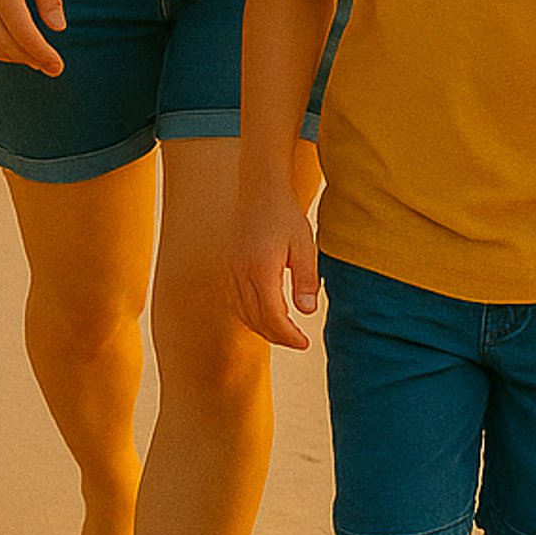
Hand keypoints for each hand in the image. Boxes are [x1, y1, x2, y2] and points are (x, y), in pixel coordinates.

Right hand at [230, 195, 320, 349]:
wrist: (260, 192)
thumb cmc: (286, 217)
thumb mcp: (305, 246)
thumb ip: (305, 279)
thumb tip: (306, 312)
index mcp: (261, 268)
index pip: (272, 316)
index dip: (288, 335)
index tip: (304, 343)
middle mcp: (241, 273)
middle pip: (256, 320)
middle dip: (277, 336)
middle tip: (298, 342)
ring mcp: (231, 271)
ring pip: (243, 314)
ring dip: (263, 329)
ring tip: (286, 332)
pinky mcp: (229, 269)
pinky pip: (237, 303)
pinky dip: (251, 316)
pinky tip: (267, 316)